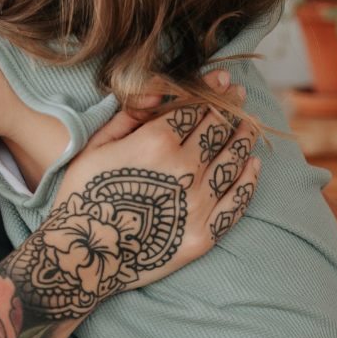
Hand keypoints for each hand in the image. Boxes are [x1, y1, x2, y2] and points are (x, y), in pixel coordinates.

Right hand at [5, 73, 259, 319]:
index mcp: (156, 143)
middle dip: (231, 108)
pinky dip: (249, 179)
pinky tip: (253, 164)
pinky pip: (237, 201)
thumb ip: (131, 114)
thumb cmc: (83, 196)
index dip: (212, 91)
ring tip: (250, 125)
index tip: (225, 80)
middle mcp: (184, 170)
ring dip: (244, 137)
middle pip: (217, 130)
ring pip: (233, 160)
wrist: (84, 257)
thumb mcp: (96, 146)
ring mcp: (198, 204)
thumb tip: (161, 88)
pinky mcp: (205, 234)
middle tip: (241, 97)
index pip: (195, 108)